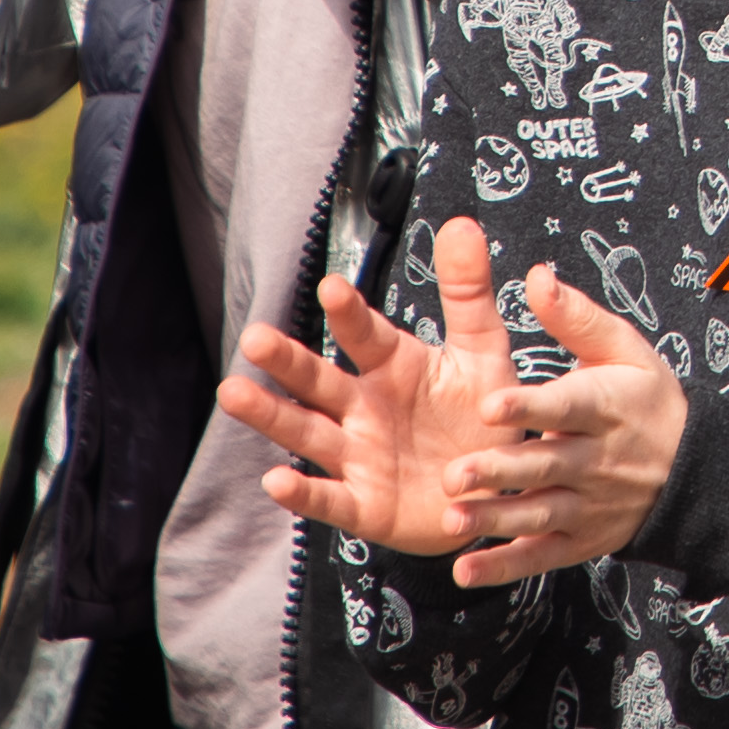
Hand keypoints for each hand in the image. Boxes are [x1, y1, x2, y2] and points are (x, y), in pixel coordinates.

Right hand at [221, 213, 542, 562]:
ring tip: (233, 393)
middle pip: (319, 381)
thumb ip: (468, 293)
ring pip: (307, 432)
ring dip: (271, 416)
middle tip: (254, 338)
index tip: (331, 287)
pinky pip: (329, 499)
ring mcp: (360, 456)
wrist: (495, 488)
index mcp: (392, 366)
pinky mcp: (365, 506)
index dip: (349, 312)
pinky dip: (302, 493)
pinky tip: (274, 480)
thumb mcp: (484, 352)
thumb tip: (459, 222)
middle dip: (288, 361)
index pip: (364, 334)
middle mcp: (365, 407)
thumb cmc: (483, 414)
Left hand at [434, 266, 689, 583]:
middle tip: (454, 474)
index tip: (489, 403)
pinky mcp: (581, 540)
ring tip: (453, 520)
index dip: (529, 406)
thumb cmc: (649, 400)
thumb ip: (575, 316)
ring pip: (540, 513)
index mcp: (606, 406)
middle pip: (546, 466)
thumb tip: (536, 276)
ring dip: (496, 520)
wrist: (695, 470)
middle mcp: (598, 459)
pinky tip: (467, 571)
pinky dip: (505, 566)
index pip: (566, 405)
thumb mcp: (625, 348)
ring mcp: (590, 505)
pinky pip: (542, 556)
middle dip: (500, 471)